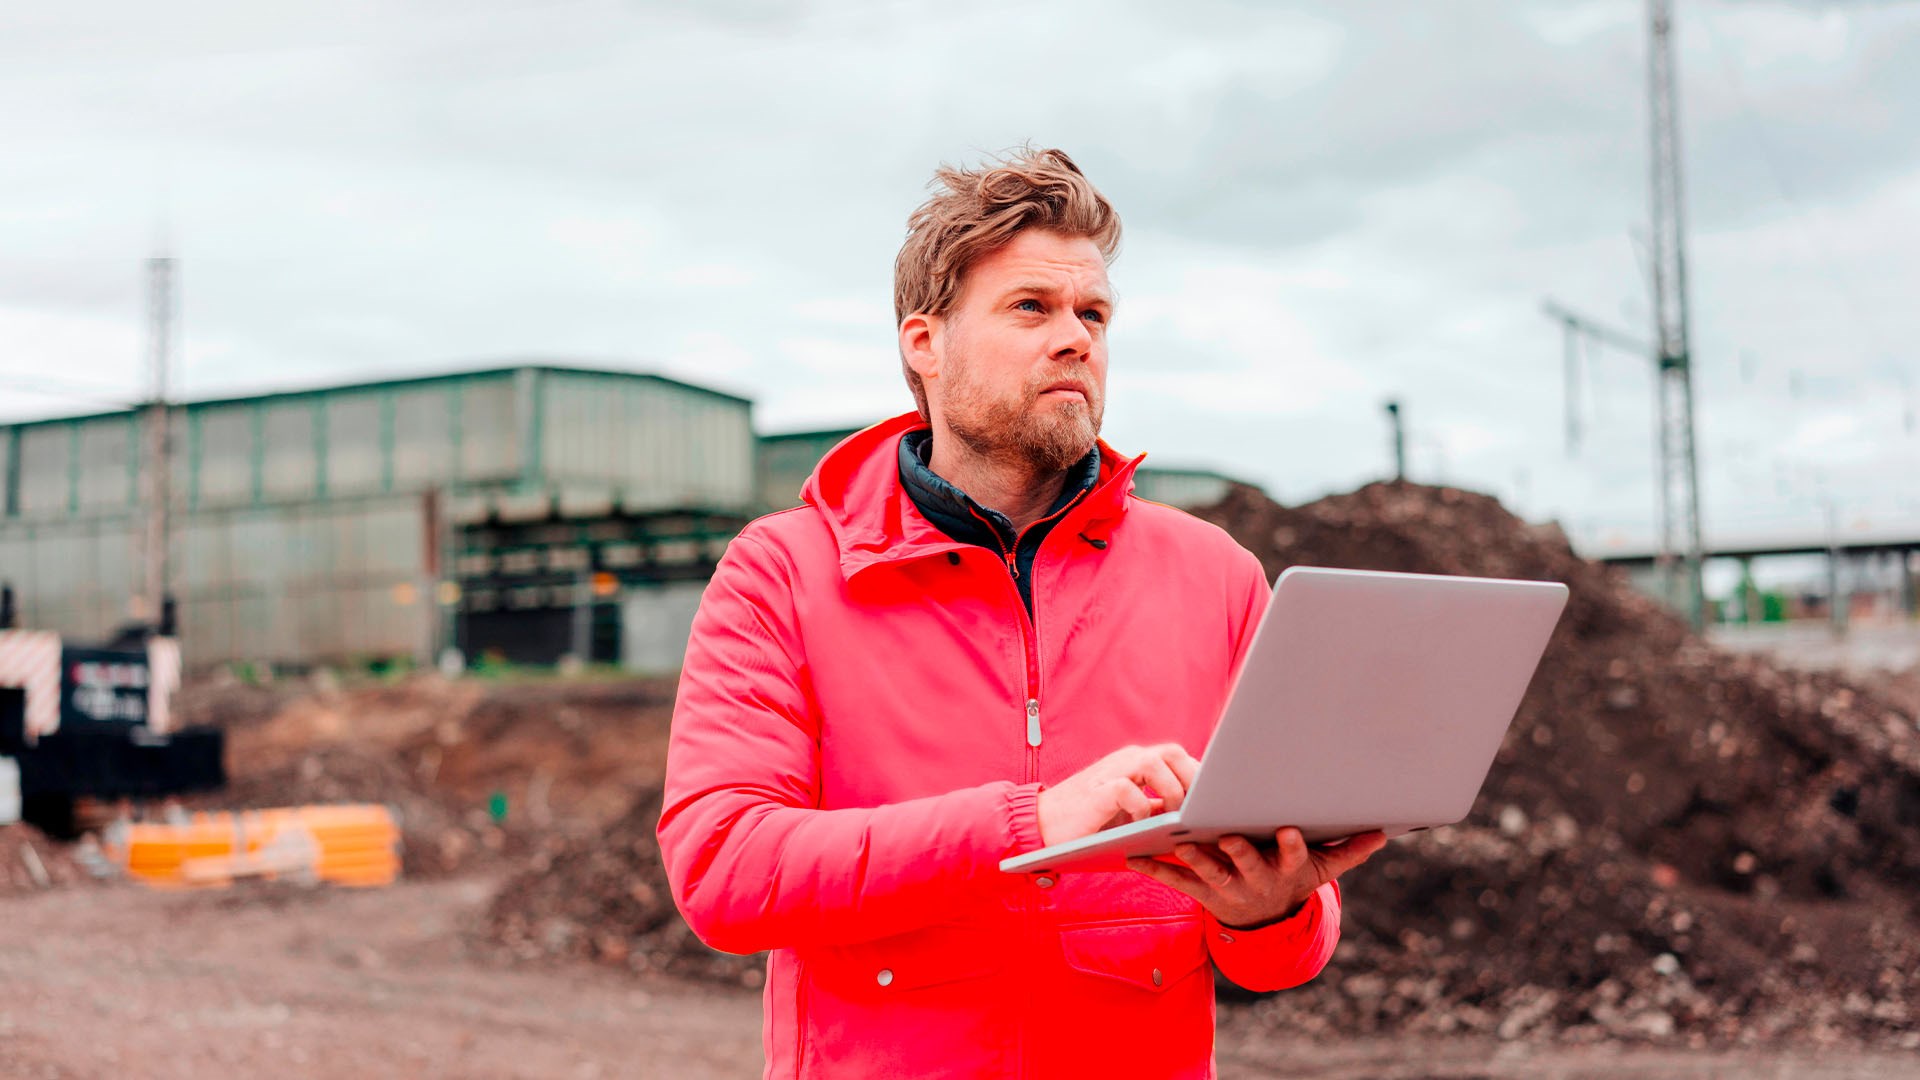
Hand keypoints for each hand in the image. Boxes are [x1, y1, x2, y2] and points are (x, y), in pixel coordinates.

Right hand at [1037, 743, 1199, 845]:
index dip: (1199, 775)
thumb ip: (1158, 808)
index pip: (1179, 756)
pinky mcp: (1097, 791)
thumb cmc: (1093, 823)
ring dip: (1170, 791)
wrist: (1045, 826)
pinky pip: (1127, 789)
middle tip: (1198, 810)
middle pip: (1173, 752)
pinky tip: (1139, 824)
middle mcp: (1126, 760)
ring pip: (1154, 763)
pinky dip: (1140, 808)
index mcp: (1137, 762)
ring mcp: (1111, 772)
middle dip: (1192, 780)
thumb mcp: (1133, 814)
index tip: (1212, 801)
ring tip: (1172, 816)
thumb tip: (1197, 819)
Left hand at [1128, 828, 1386, 928]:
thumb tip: (1384, 832)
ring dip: (1194, 860)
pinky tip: (1133, 857)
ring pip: (1210, 874)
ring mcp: (1228, 888)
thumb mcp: (1322, 867)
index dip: (1292, 845)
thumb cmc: (1293, 878)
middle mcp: (1256, 880)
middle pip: (1247, 865)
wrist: (1264, 920)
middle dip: (1239, 851)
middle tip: (1228, 835)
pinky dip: (1154, 870)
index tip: (1291, 830)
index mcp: (1285, 869)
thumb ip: (1350, 849)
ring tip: (1177, 843)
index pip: (1292, 856)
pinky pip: (1176, 882)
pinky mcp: (1202, 892)